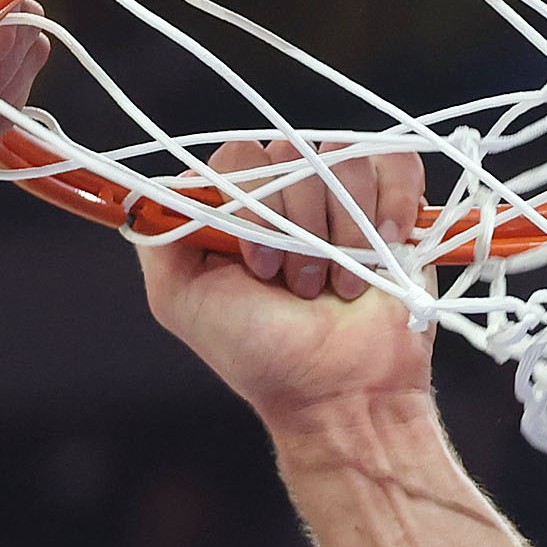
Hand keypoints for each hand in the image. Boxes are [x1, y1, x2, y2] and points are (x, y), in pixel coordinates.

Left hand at [139, 142, 435, 428]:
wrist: (340, 394)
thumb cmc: (261, 356)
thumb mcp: (179, 300)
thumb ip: (158, 238)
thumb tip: (153, 188)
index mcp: (237, 208)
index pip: (237, 156)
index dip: (249, 206)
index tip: (258, 267)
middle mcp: (286, 194)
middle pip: (290, 152)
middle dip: (296, 225)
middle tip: (299, 286)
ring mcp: (341, 196)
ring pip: (342, 158)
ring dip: (344, 229)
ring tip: (340, 285)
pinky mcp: (394, 204)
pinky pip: (393, 161)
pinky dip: (391, 202)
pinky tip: (384, 248)